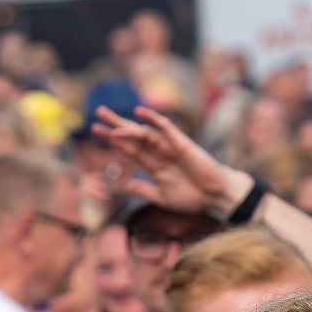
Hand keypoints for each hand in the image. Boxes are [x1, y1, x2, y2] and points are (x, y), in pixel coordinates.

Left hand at [89, 105, 243, 217]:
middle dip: (115, 125)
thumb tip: (127, 186)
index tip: (96, 132)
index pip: (129, 149)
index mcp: (153, 165)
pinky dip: (152, 120)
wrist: (215, 197)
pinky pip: (165, 128)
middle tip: (97, 113)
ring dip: (126, 125)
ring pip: (143, 132)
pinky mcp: (181, 143)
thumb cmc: (193, 198)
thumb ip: (146, 191)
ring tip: (108, 118)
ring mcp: (169, 147)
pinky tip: (139, 112)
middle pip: (132, 136)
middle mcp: (158, 153)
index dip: (112, 141)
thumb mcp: (163, 197)